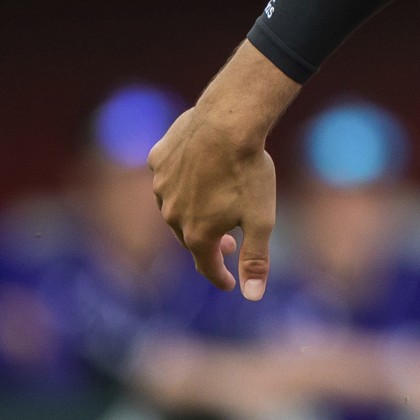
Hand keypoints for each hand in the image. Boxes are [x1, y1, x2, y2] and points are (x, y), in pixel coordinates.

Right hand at [148, 41, 298, 298]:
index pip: (206, 266)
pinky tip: (197, 174)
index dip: (219, 278)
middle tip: (228, 244)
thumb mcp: (261, 219)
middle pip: (190, 237)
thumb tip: (253, 297)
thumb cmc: (249, 171)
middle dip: (209, 245)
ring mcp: (161, 187)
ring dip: (193, 213)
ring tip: (212, 208)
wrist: (228, 123)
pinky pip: (167, 177)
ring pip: (175, 207)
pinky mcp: (157, 160)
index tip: (228, 284)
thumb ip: (255, 259)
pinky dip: (182, 182)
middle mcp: (172, 214)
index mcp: (197, 233)